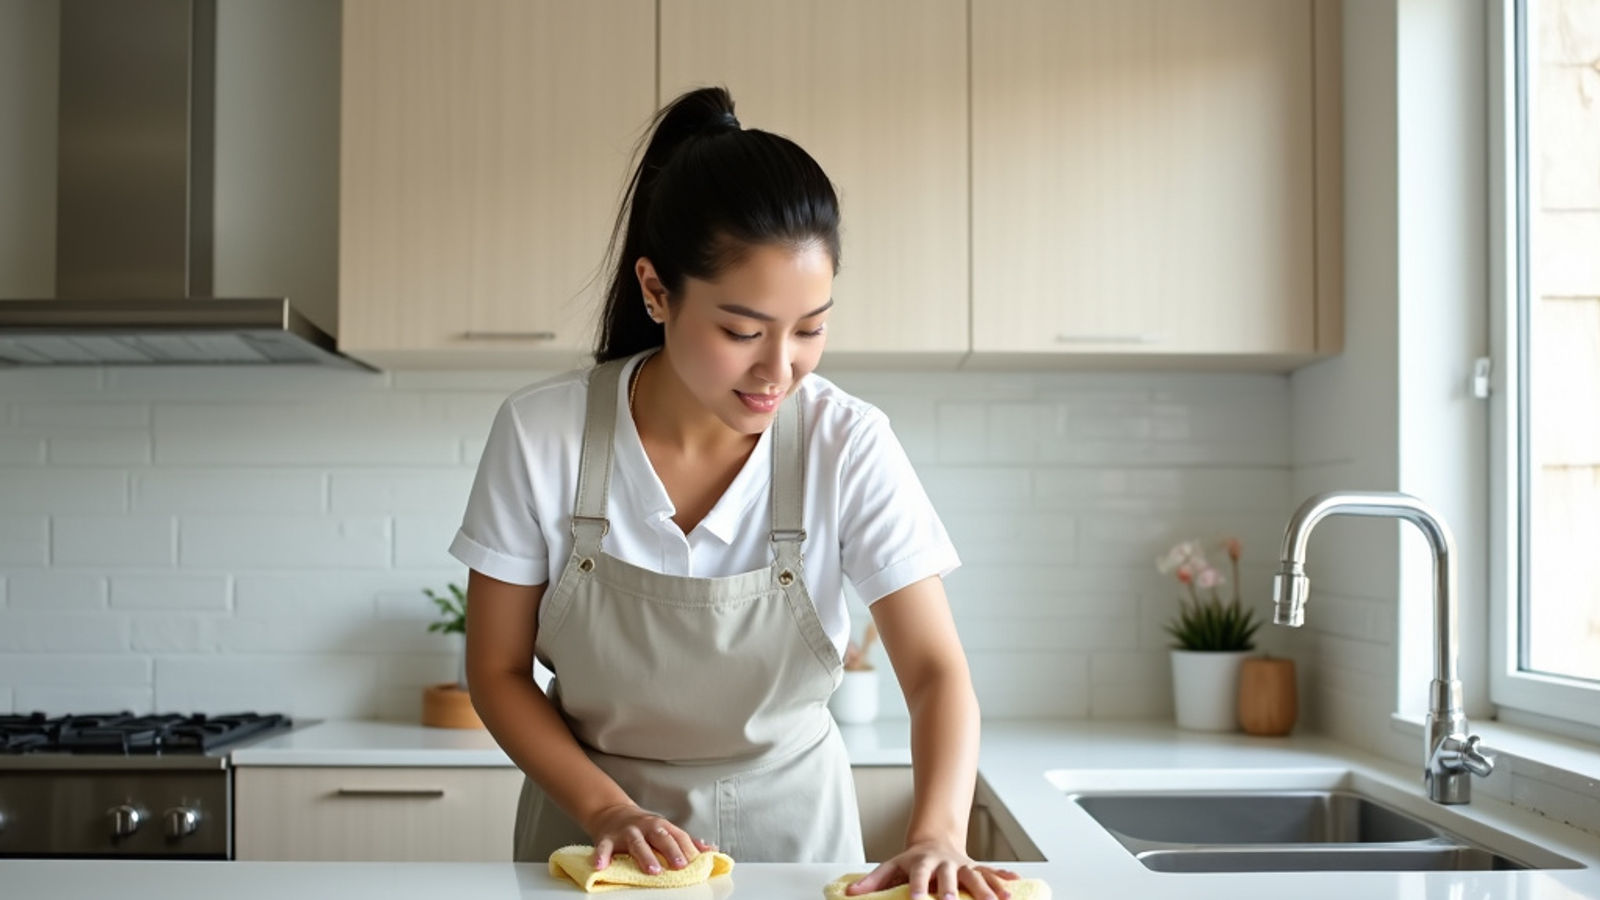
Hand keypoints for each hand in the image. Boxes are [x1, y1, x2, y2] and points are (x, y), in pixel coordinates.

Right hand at [584, 803, 715, 872]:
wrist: (612, 812)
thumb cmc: (643, 826)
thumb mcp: (665, 830)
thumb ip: (686, 841)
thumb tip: (710, 850)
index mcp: (661, 826)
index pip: (678, 836)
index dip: (688, 848)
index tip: (697, 861)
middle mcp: (645, 827)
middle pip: (660, 837)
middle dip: (671, 850)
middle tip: (680, 865)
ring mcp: (626, 832)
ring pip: (636, 842)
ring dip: (645, 855)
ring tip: (652, 870)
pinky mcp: (607, 839)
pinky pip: (604, 847)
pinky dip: (602, 856)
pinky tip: (601, 866)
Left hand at [844, 838, 1019, 899]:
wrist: (935, 839)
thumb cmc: (911, 860)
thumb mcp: (891, 866)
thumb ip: (873, 881)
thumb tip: (850, 895)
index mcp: (922, 863)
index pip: (918, 876)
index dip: (917, 888)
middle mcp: (945, 863)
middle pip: (950, 876)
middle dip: (954, 890)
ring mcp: (963, 865)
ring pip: (976, 876)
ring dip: (987, 888)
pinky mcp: (976, 868)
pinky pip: (991, 873)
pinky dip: (1004, 879)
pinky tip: (1015, 887)